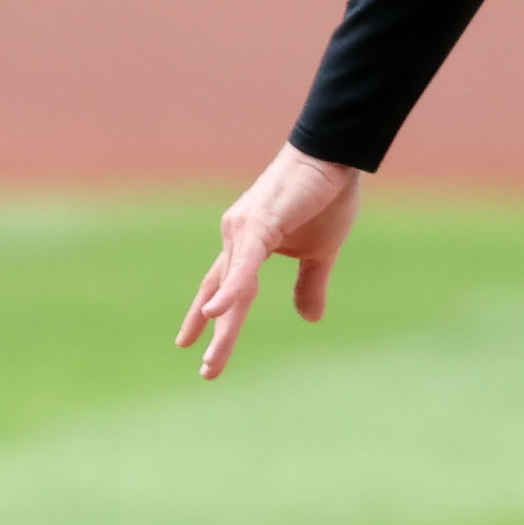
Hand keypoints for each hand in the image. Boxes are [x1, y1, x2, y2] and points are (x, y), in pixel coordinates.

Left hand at [178, 142, 363, 379]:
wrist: (335, 155)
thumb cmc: (326, 195)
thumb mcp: (320, 252)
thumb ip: (310, 284)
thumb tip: (309, 319)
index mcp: (249, 243)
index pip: (222, 283)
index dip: (207, 313)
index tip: (188, 343)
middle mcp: (237, 236)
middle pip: (220, 290)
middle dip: (214, 332)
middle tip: (207, 370)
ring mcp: (244, 229)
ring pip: (230, 285)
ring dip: (221, 324)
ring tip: (209, 358)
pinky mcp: (260, 223)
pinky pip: (243, 264)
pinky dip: (230, 290)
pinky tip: (216, 312)